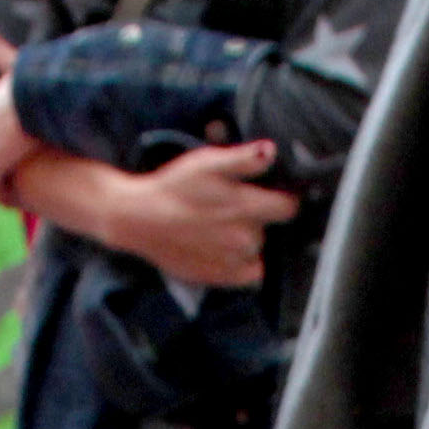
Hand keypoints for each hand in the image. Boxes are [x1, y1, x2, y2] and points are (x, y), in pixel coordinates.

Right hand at [97, 139, 296, 288]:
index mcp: (248, 207)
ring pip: (256, 249)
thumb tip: (271, 151)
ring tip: (219, 227)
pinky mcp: (221, 277)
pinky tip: (219, 248)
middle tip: (229, 206)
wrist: (139, 219)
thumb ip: (245, 159)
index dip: (280, 198)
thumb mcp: (208, 162)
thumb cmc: (173, 187)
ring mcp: (234, 261)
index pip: (288, 207)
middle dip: (255, 218)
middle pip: (268, 228)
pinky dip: (239, 262)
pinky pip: (247, 273)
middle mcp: (246, 238)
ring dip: (245, 240)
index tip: (267, 194)